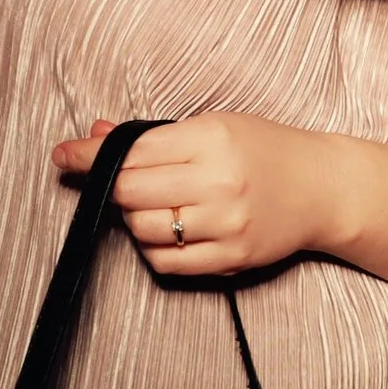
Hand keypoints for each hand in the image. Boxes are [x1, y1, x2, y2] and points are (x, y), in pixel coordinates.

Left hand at [51, 111, 350, 276]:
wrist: (323, 187)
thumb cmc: (267, 150)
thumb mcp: (216, 126)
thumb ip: (156, 136)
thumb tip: (97, 135)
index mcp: (213, 139)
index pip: (133, 151)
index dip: (91, 155)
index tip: (64, 155)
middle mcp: (219, 181)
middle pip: (130, 192)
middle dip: (114, 188)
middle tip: (121, 184)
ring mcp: (227, 223)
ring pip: (144, 229)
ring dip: (136, 218)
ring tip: (159, 205)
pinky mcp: (232, 257)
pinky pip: (167, 262)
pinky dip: (155, 248)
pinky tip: (171, 231)